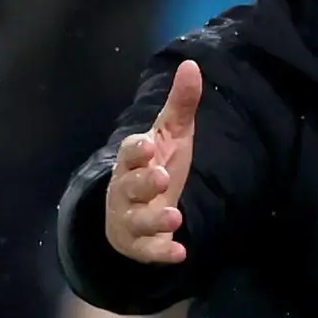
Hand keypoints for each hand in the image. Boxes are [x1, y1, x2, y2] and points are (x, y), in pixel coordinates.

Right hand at [104, 61, 201, 265]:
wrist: (134, 214)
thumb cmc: (155, 167)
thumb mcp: (171, 136)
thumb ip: (181, 105)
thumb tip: (191, 64)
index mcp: (132, 161)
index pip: (129, 152)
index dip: (136, 150)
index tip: (147, 146)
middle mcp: (126, 190)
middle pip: (129, 186)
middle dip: (143, 182)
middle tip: (161, 177)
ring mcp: (130, 219)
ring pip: (137, 221)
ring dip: (154, 220)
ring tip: (174, 218)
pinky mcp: (140, 245)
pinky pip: (149, 250)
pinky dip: (163, 253)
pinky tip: (181, 254)